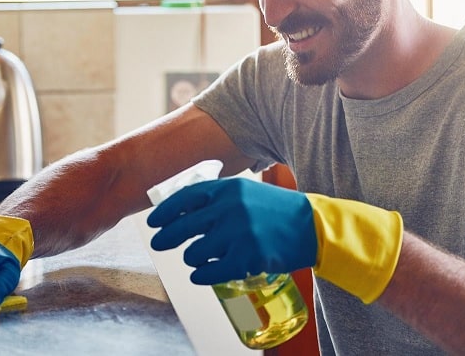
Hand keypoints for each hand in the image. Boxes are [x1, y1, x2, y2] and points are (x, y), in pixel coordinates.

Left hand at [147, 178, 317, 284]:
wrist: (312, 226)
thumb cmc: (276, 210)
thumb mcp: (245, 192)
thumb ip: (217, 199)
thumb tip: (182, 211)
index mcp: (227, 189)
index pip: (185, 198)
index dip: (165, 211)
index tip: (153, 222)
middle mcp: (229, 209)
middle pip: (183, 227)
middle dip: (166, 237)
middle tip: (160, 244)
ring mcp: (238, 234)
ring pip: (195, 253)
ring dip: (191, 258)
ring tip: (196, 258)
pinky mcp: (247, 258)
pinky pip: (211, 272)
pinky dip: (201, 276)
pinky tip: (198, 275)